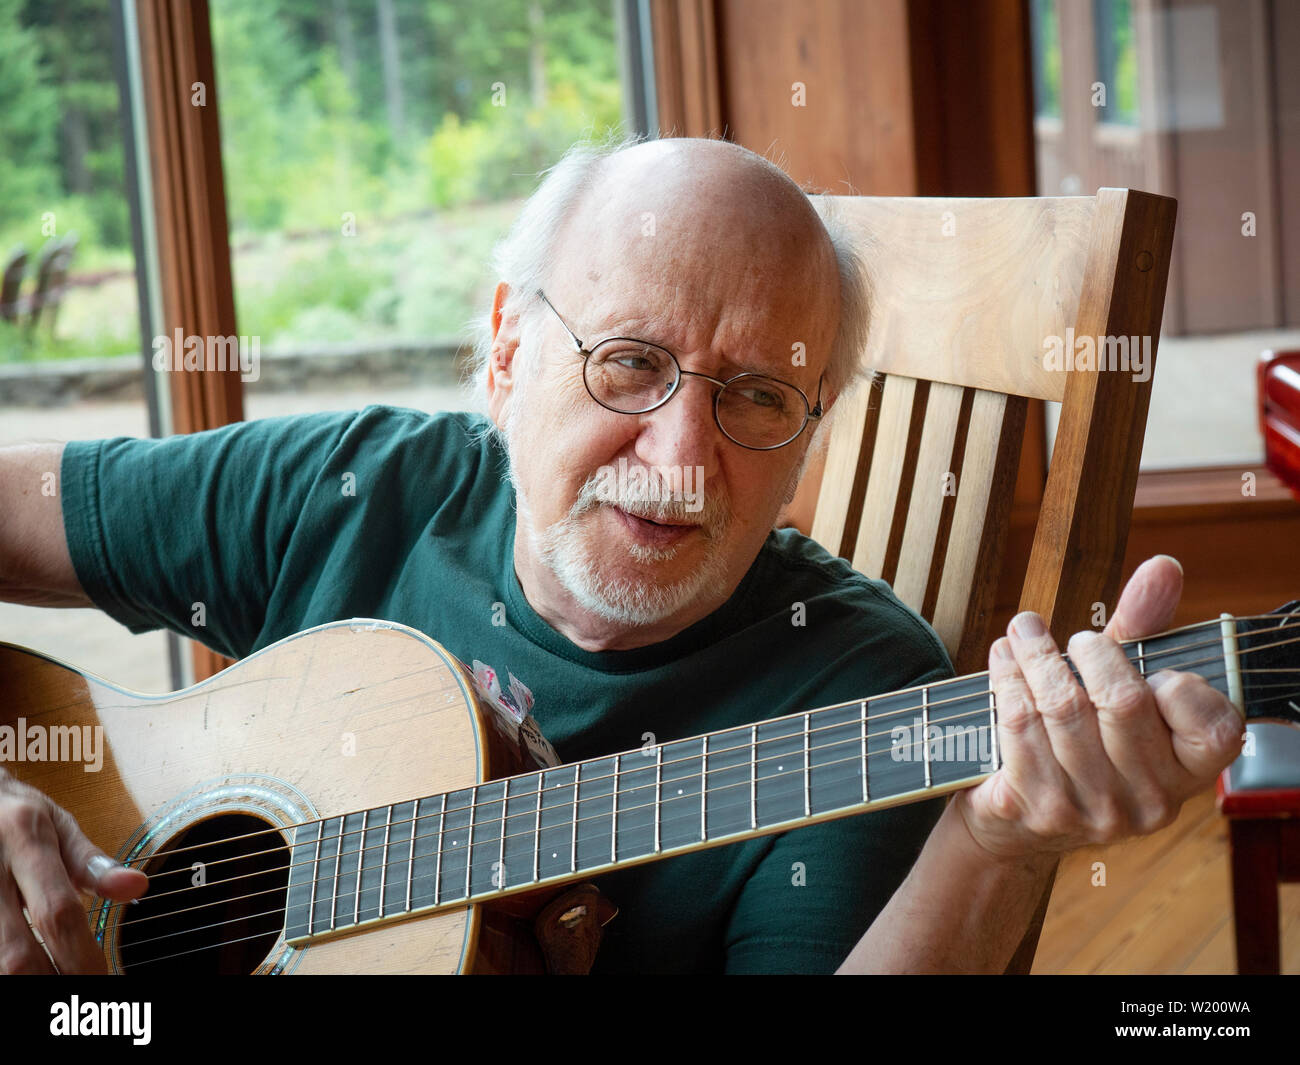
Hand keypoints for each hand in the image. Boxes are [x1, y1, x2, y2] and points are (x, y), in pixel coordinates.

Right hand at [0, 767, 147, 972]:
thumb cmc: (14, 813)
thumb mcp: (56, 822)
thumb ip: (92, 862)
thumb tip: (137, 887)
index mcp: (23, 837)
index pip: (57, 912)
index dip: (82, 956)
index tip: (106, 980)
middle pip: (16, 954)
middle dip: (51, 984)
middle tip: (83, 999)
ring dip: (25, 983)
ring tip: (57, 988)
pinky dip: (5, 969)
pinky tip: (27, 972)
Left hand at [951, 555, 1244, 861]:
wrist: (1013, 815)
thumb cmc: (1081, 735)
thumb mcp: (1119, 683)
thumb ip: (1144, 628)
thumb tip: (1163, 566)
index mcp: (1187, 773)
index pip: (1215, 726)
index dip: (1178, 684)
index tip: (1143, 665)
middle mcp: (1148, 801)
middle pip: (1124, 701)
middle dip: (1090, 652)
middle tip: (1068, 635)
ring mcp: (1093, 811)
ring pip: (1063, 707)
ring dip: (1035, 656)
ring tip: (1023, 632)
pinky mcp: (1038, 809)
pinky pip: (1019, 725)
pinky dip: (1007, 680)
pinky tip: (1002, 660)